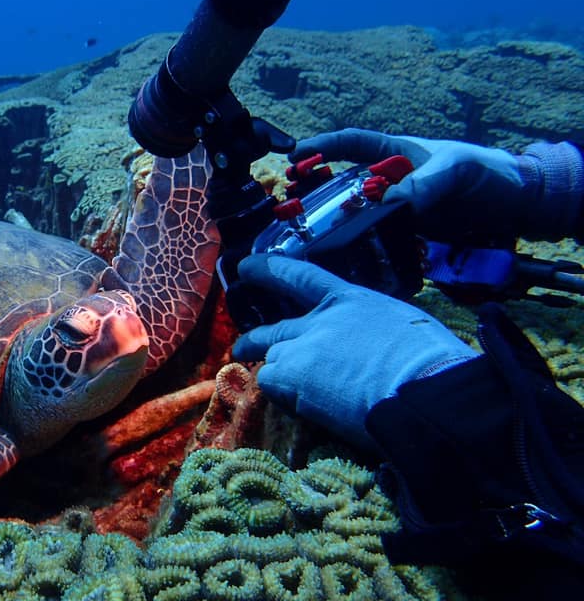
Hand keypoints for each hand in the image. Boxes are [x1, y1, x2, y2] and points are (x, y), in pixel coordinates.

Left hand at [231, 255, 476, 449]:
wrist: (422, 389)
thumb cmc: (430, 360)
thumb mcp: (404, 327)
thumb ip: (374, 331)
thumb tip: (373, 349)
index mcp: (352, 300)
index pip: (303, 277)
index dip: (272, 270)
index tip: (248, 266)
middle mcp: (319, 320)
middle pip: (275, 327)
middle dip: (254, 337)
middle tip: (242, 346)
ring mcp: (302, 347)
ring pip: (272, 358)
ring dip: (276, 373)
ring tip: (285, 392)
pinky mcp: (292, 376)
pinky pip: (270, 384)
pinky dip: (279, 395)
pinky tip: (300, 405)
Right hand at [290, 128, 582, 241]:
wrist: (517, 206)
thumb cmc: (487, 173)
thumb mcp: (456, 170)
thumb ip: (424, 184)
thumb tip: (390, 204)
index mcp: (396, 152)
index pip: (351, 143)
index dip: (321, 146)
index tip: (294, 155)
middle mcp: (390, 181)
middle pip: (342, 183)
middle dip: (312, 192)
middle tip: (288, 205)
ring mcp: (396, 208)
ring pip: (354, 214)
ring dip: (331, 224)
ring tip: (304, 237)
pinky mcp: (405, 234)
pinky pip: (375, 239)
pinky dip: (358, 247)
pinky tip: (343, 258)